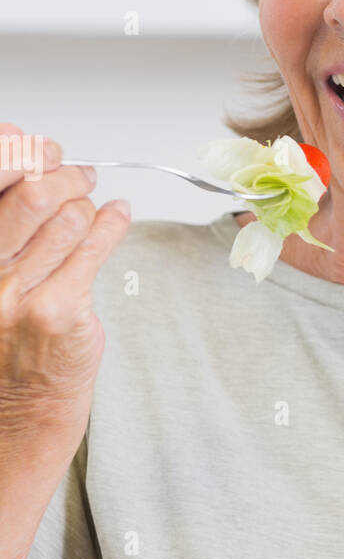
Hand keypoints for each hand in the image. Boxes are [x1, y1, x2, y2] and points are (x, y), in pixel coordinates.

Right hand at [0, 125, 130, 440]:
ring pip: (66, 218)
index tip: (31, 142)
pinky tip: (117, 214)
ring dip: (87, 200)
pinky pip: (93, 248)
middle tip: (76, 169)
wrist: (18, 416)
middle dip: (60, 172)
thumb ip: (6, 238)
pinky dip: (111, 223)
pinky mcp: (59, 312)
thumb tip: (32, 178)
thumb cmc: (6, 349)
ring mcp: (18, 294)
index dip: (14, 153)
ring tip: (94, 196)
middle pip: (28, 193)